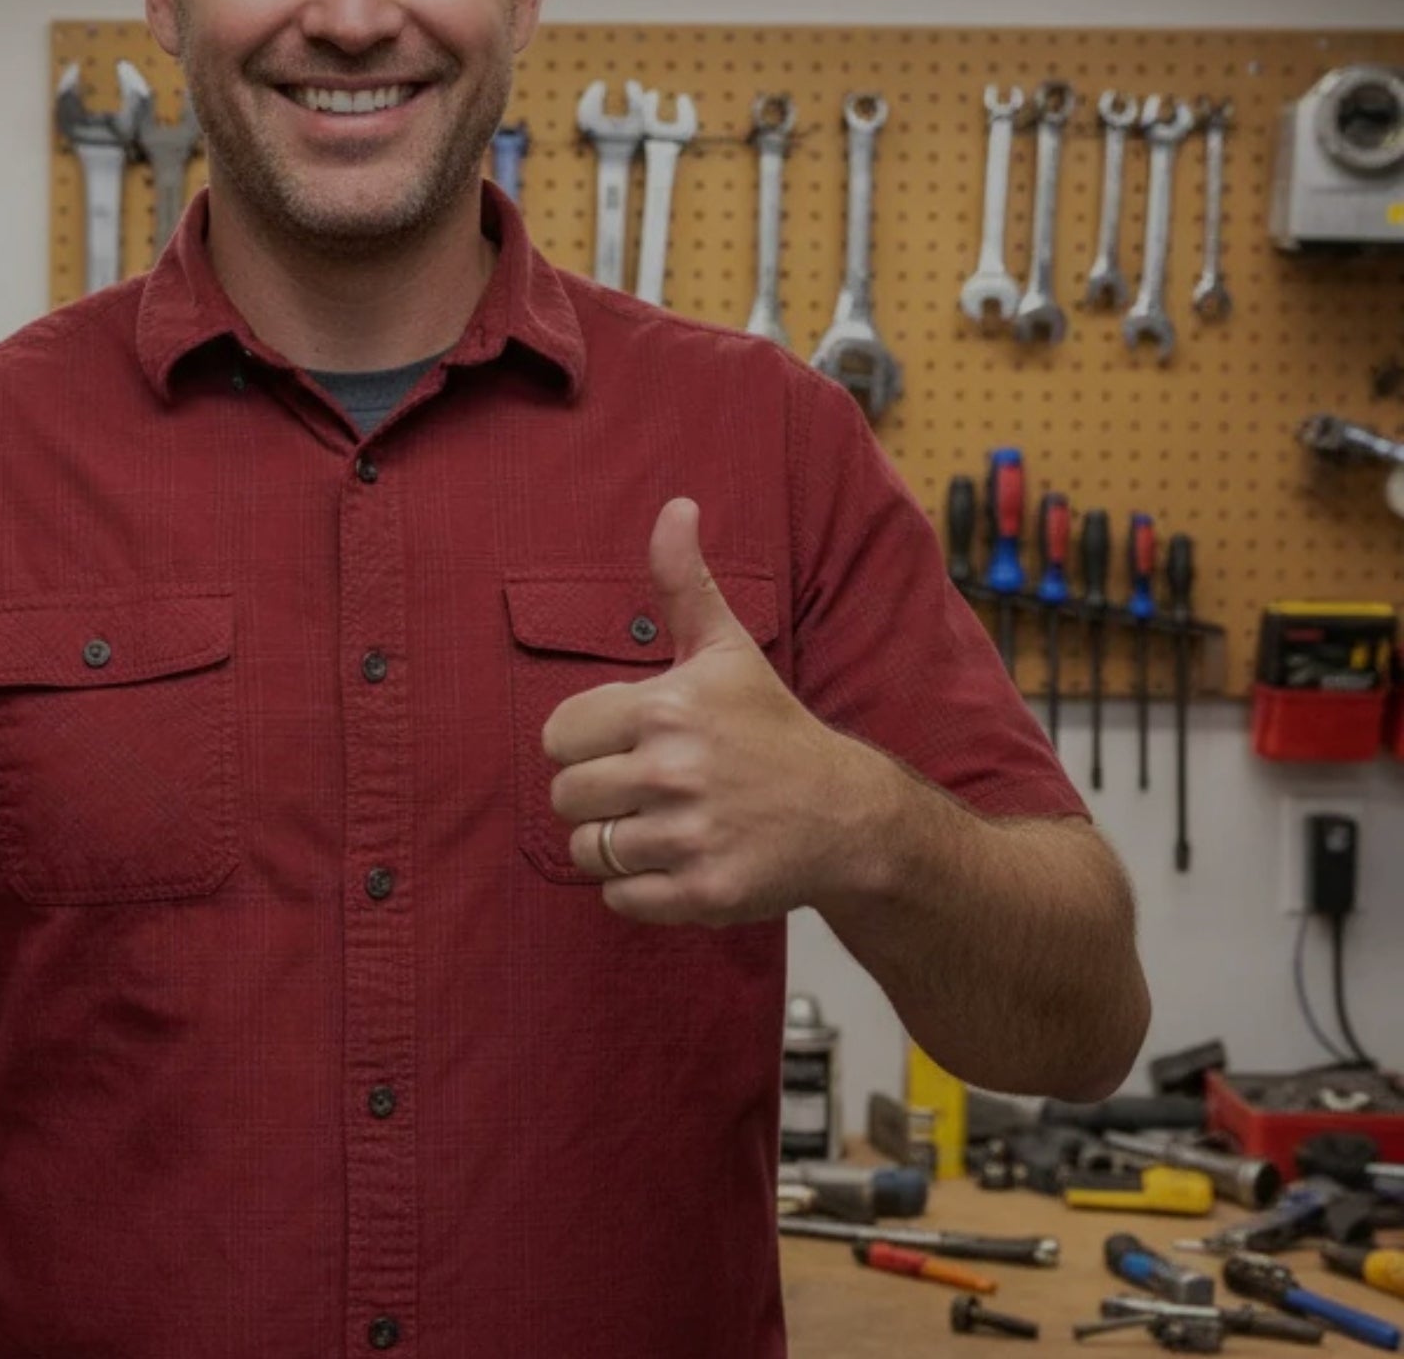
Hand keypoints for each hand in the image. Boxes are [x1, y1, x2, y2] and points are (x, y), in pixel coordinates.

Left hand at [541, 498, 895, 924]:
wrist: (848, 815)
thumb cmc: (771, 728)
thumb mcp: (724, 649)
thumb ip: (684, 582)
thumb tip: (675, 506)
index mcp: (664, 709)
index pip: (557, 736)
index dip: (585, 742)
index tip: (626, 743)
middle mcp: (673, 772)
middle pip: (565, 797)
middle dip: (596, 796)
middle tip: (645, 789)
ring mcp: (689, 837)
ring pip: (586, 851)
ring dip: (614, 844)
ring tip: (660, 824)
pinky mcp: (703, 893)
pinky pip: (619, 898)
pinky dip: (637, 888)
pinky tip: (678, 859)